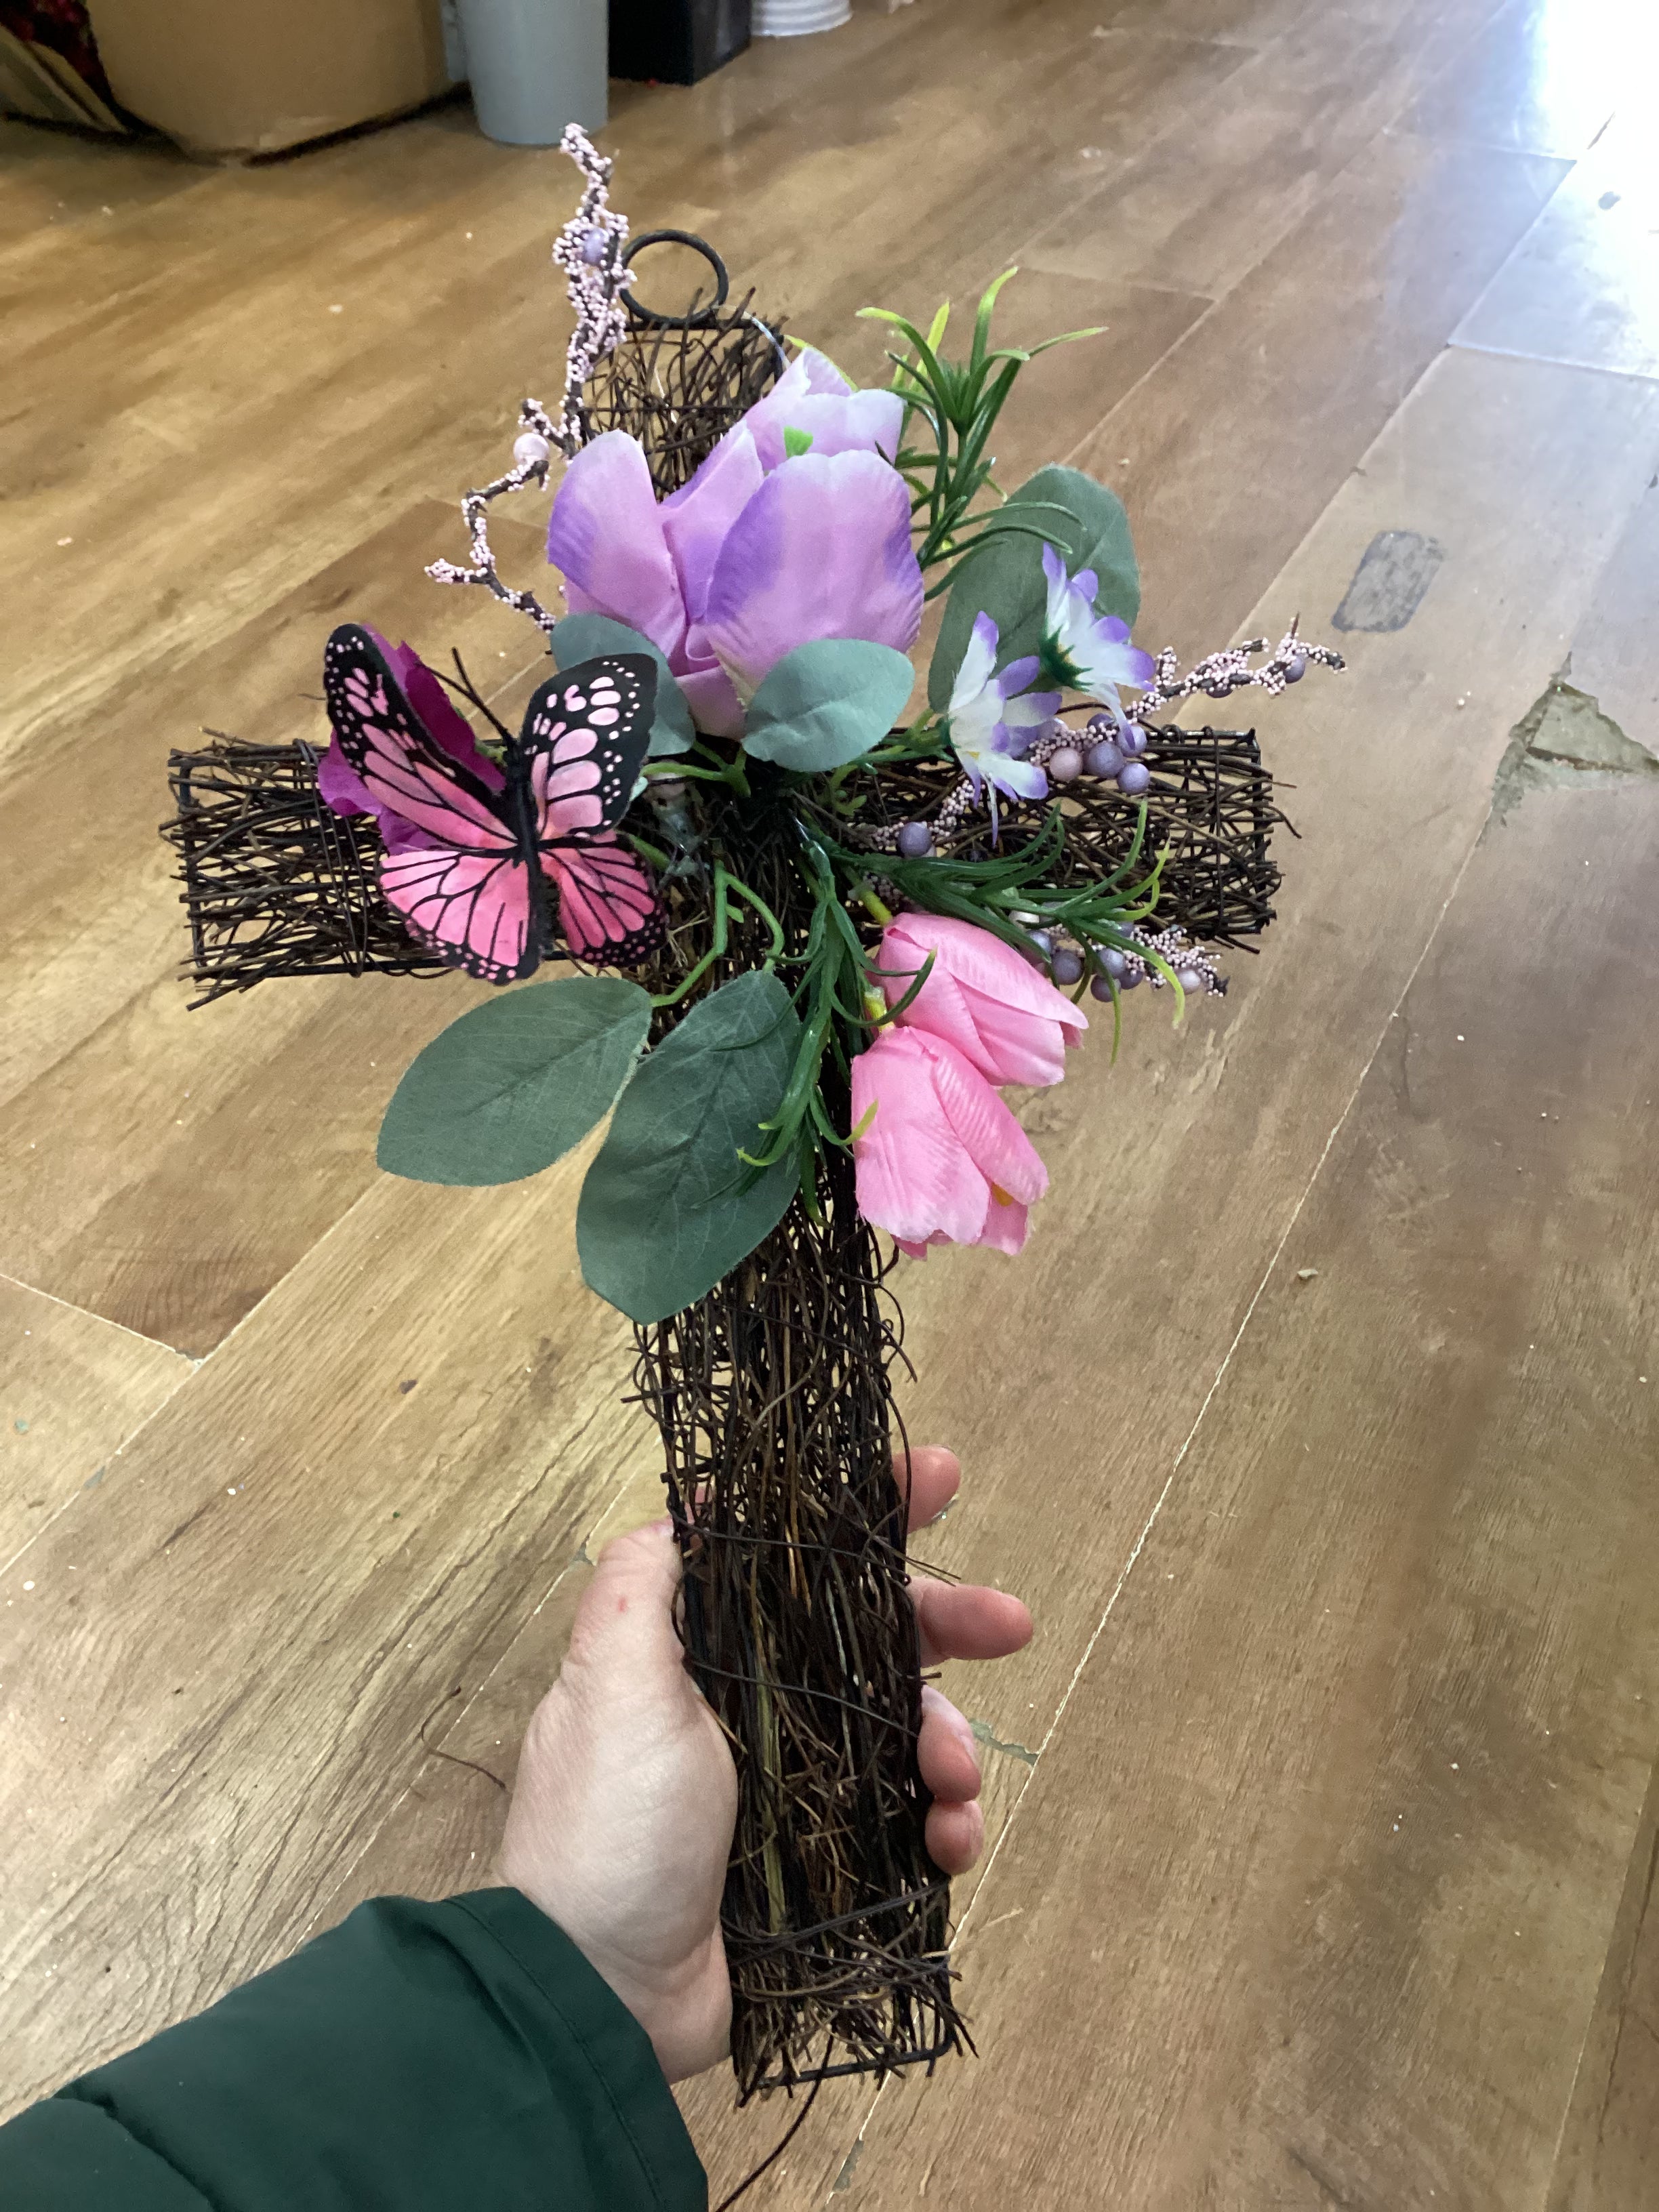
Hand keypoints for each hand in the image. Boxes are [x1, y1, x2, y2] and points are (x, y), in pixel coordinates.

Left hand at [496, 1445, 1031, 2082]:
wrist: (598, 1995)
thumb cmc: (606, 1828)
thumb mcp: (611, 1681)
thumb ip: (645, 1584)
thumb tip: (691, 1500)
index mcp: (705, 1655)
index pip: (799, 1565)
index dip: (870, 1517)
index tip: (941, 1479)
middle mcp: (754, 1711)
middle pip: (870, 1640)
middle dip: (947, 1624)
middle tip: (1011, 1622)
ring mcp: (796, 1791)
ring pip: (903, 1732)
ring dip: (947, 1741)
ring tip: (954, 1777)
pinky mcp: (827, 1868)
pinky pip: (909, 1826)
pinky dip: (943, 1826)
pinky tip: (950, 1840)